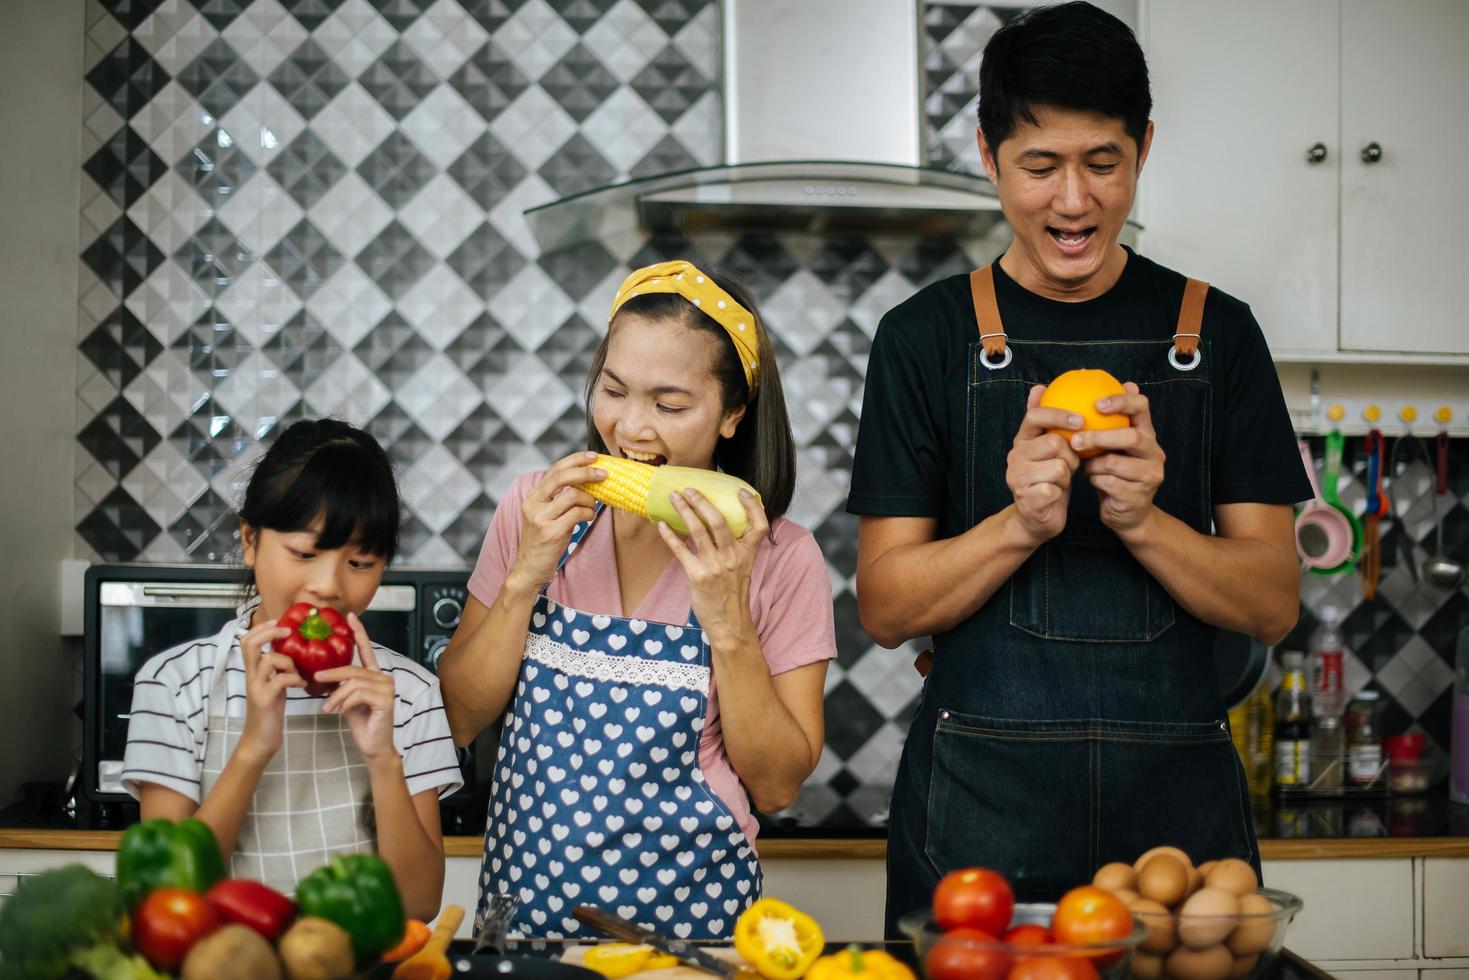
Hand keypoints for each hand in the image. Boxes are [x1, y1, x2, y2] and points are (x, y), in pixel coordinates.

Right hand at [238, 621, 303, 763]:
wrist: (260, 739)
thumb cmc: (270, 710)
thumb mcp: (273, 684)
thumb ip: (278, 668)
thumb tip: (293, 652)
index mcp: (253, 670)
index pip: (247, 640)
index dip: (262, 627)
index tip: (280, 622)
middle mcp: (251, 676)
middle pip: (249, 643)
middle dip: (270, 632)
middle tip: (288, 632)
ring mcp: (256, 687)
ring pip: (269, 659)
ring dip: (289, 661)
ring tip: (298, 673)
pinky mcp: (264, 699)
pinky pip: (281, 680)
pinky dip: (295, 679)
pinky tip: (302, 686)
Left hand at [316, 613, 398, 765]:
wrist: (373, 746)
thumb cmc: (360, 723)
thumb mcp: (346, 700)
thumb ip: (340, 685)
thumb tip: (320, 675)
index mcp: (374, 675)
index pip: (366, 649)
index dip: (358, 632)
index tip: (349, 616)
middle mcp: (383, 678)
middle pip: (353, 669)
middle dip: (332, 674)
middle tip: (315, 678)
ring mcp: (387, 688)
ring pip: (353, 683)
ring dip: (336, 697)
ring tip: (327, 709)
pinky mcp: (386, 700)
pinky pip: (358, 694)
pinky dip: (345, 703)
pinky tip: (341, 712)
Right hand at [506, 452, 604, 593]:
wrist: (528, 570)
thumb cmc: (543, 542)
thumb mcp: (546, 516)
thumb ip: (559, 499)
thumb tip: (587, 482)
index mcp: (533, 497)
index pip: (554, 469)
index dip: (575, 460)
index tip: (594, 456)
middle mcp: (533, 504)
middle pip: (561, 476)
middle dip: (586, 472)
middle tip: (604, 474)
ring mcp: (540, 518)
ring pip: (573, 496)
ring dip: (590, 501)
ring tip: (591, 509)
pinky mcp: (551, 532)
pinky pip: (577, 514)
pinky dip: (588, 514)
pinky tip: (588, 519)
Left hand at [657, 487, 768, 651]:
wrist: (729, 623)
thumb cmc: (733, 594)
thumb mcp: (744, 568)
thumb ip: (738, 547)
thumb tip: (720, 523)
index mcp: (748, 554)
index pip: (759, 525)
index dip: (752, 506)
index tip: (741, 491)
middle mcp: (732, 557)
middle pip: (719, 521)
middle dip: (702, 502)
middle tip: (690, 489)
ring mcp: (714, 566)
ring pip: (698, 531)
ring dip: (684, 511)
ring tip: (674, 498)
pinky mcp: (697, 576)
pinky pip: (681, 550)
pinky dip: (670, 536)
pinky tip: (662, 525)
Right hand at [1006, 385, 1081, 544]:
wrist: (1036, 518)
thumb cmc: (1048, 478)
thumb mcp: (1047, 448)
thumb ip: (1045, 421)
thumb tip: (1038, 386)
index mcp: (1020, 441)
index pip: (1034, 416)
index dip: (1058, 415)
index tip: (1080, 420)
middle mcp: (1014, 456)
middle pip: (1054, 442)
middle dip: (1070, 455)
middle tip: (1069, 465)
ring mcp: (1017, 477)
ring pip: (1059, 467)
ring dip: (1067, 476)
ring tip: (1060, 482)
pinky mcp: (1026, 498)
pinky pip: (1056, 488)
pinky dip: (1061, 493)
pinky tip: (1054, 497)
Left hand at [1071, 382, 1165, 533]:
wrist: (1127, 513)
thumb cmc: (1113, 473)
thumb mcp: (1109, 447)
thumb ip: (1106, 423)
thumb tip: (1100, 389)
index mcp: (1146, 434)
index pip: (1141, 406)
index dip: (1121, 400)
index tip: (1097, 403)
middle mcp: (1154, 452)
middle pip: (1131, 437)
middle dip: (1100, 437)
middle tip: (1076, 440)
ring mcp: (1151, 475)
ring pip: (1114, 463)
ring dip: (1093, 465)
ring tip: (1085, 467)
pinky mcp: (1139, 496)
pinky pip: (1108, 483)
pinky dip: (1095, 481)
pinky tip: (1093, 481)